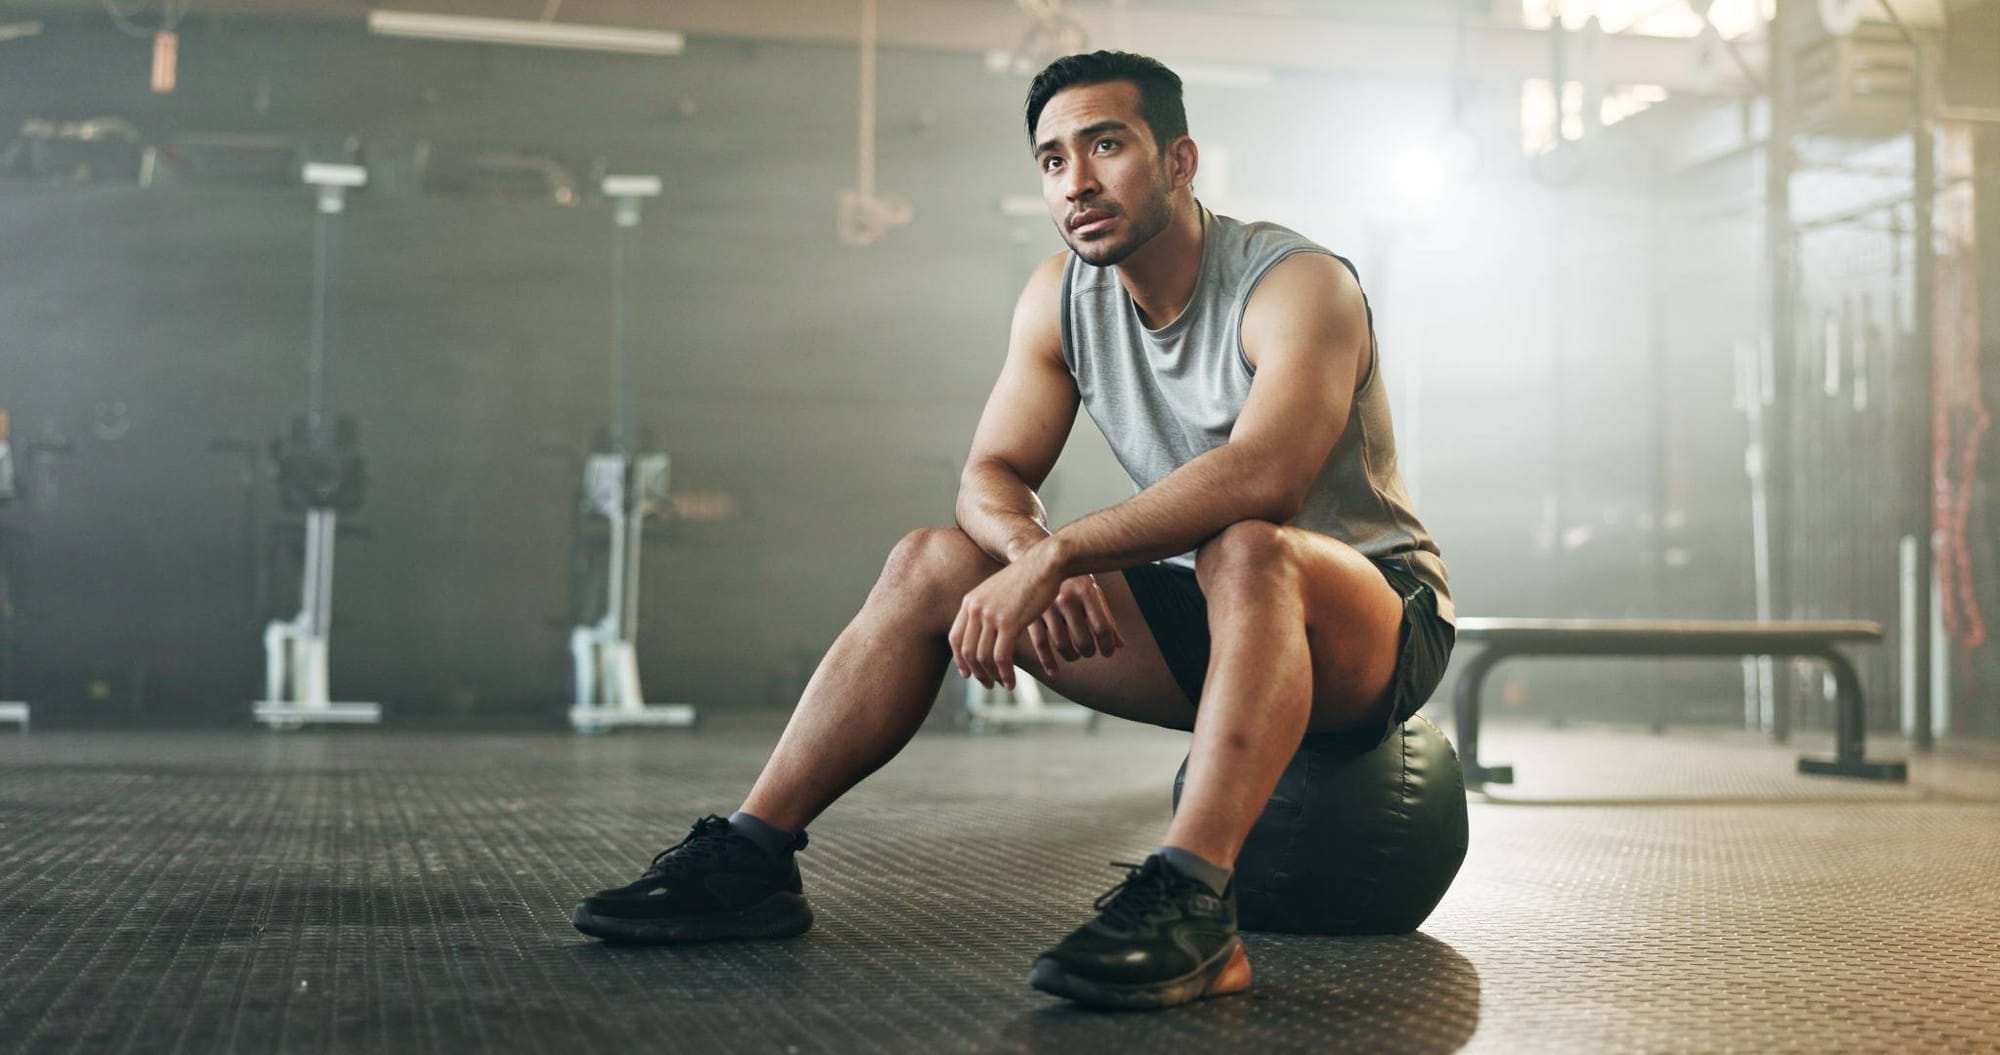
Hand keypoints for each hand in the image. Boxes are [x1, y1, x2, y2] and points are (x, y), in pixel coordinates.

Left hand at [950, 541, 1119, 689]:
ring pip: (983, 657)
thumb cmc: (1028, 578)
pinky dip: (1005, 674)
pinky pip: (1001, 657)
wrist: (1044, 563)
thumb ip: (988, 607)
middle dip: (977, 672)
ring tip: (1004, 685)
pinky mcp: (1009, 623)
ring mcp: (991, 616)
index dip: (960, 659)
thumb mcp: (1000, 591)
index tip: (968, 673)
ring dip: (993, 676)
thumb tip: (986, 627)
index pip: (955, 637)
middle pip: (967, 651)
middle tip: (988, 684)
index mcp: (971, 601)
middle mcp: (976, 609)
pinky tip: (1012, 682)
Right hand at [1025, 573, 1125, 677]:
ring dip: (1072, 656)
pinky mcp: (1029, 614)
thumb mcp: (1092, 591)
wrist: (1037, 557)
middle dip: (1089, 652)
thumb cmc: (1072, 579)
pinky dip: (1048, 662)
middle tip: (1090, 652)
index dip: (1108, 645)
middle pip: (1083, 640)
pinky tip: (1055, 671)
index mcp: (1086, 590)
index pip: (1103, 628)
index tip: (1108, 652)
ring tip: (1076, 655)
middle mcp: (1066, 597)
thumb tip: (1121, 646)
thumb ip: (1106, 618)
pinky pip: (1041, 644)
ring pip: (1062, 645)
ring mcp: (1045, 607)